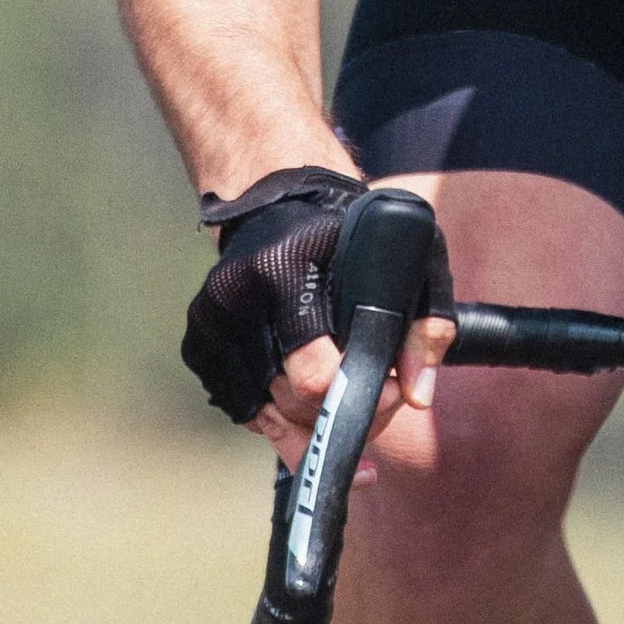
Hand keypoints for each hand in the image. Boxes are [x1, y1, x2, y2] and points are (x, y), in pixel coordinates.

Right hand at [181, 168, 454, 458]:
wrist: (283, 206)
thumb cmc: (353, 234)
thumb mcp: (407, 257)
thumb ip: (426, 322)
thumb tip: (417, 395)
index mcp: (283, 267)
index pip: (310, 373)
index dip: (351, 397)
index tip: (385, 390)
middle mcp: (236, 293)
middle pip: (286, 401)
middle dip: (332, 411)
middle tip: (367, 393)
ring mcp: (210, 319)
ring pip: (261, 413)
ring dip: (302, 417)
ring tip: (336, 387)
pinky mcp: (197, 340)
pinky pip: (238, 406)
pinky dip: (271, 408)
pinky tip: (298, 381)